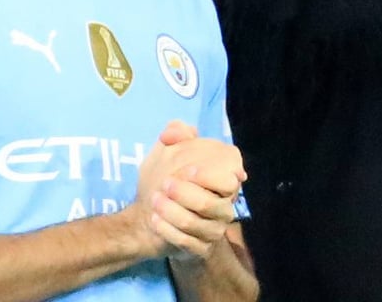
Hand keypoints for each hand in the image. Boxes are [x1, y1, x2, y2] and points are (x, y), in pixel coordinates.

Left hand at [129, 120, 244, 258]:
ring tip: (154, 201)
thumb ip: (174, 133)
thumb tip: (173, 132)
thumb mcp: (166, 151)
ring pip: (196, 224)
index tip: (188, 171)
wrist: (150, 212)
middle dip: (184, 194)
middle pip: (211, 205)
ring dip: (171, 212)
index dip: (210, 176)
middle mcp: (224, 207)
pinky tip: (154, 219)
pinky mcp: (201, 248)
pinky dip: (167, 229)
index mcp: (224, 181)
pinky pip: (186, 242)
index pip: (231, 180)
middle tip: (164, 184)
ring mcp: (214, 230)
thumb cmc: (165, 178)